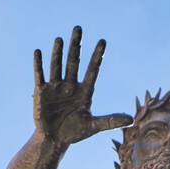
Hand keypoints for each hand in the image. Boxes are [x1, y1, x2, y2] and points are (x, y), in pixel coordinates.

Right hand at [33, 26, 131, 147]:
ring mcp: (56, 87)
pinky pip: (40, 75)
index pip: (92, 70)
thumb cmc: (75, 131)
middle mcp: (70, 85)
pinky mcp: (42, 92)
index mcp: (84, 91)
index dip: (97, 57)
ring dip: (58, 53)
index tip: (102, 41)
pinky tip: (38, 52)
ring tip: (60, 39)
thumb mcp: (93, 126)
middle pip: (74, 62)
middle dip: (75, 46)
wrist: (55, 140)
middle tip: (78, 28)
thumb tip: (131, 119)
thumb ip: (110, 121)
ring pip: (57, 66)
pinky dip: (39, 64)